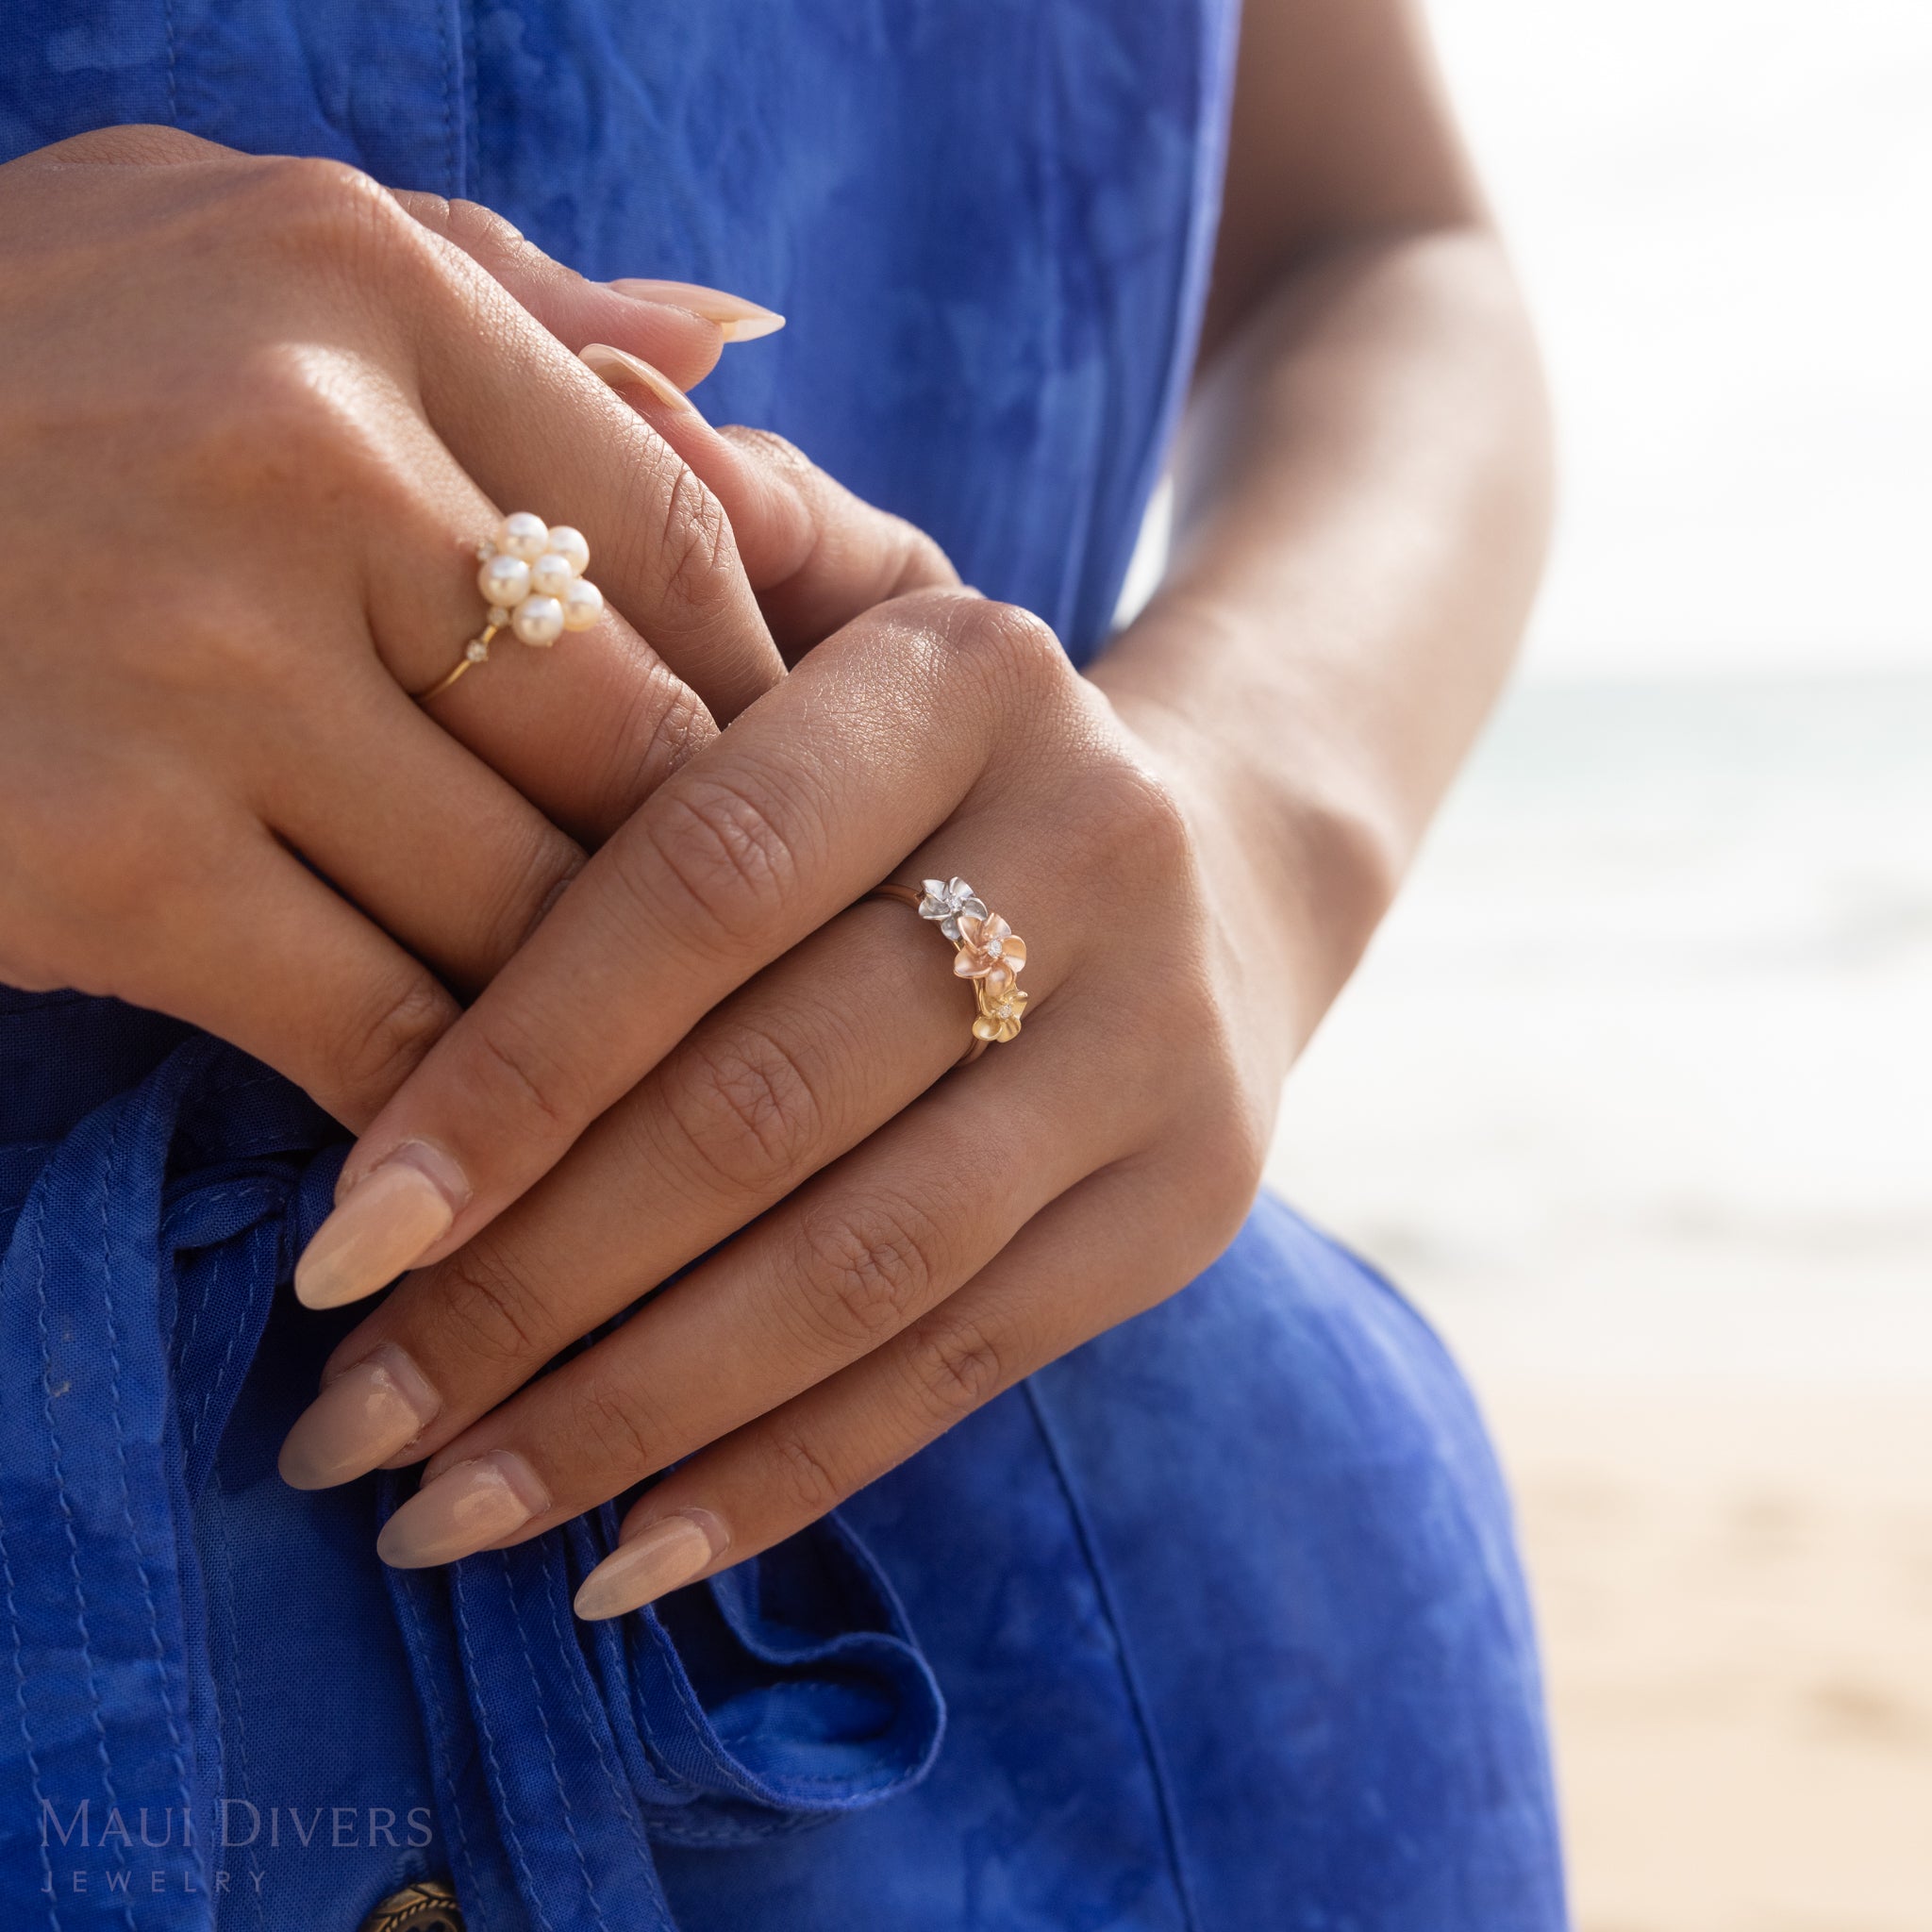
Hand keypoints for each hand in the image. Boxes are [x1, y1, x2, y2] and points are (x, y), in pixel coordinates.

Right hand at [0, 126, 949, 1126]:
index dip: (765, 703)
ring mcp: (195, 660)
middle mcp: (300, 452)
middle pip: (640, 744)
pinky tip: (453, 1140)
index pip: (687, 540)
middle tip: (729, 974)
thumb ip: (505, 290)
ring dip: (589, 1019)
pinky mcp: (91, 854)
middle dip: (696, 888)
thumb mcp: (229, 241)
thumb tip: (744, 344)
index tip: (782, 797)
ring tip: (616, 1070)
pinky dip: (447, 1113)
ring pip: (537, 910)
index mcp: (365, 286)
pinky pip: (383, 1033)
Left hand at [280, 590, 1292, 1616]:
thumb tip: (599, 415)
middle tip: (346, 1418)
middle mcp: (1098, 849)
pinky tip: (624, 1554)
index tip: (338, 1241)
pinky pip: (957, 1365)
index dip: (510, 1071)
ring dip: (632, 1412)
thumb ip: (724, 536)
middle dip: (536, 1287)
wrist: (1226, 852)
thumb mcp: (859, 603)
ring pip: (858, 1270)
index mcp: (974, 675)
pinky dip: (783, 1471)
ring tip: (444, 1514)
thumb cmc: (945, 745)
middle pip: (765, 1109)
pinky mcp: (1189, 1203)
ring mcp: (1165, 1045)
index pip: (698, 885)